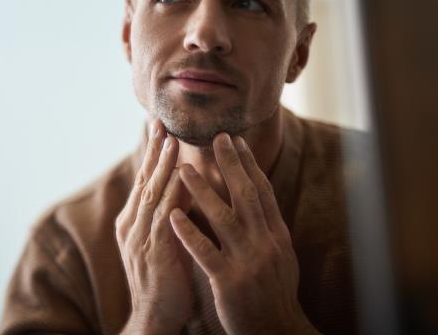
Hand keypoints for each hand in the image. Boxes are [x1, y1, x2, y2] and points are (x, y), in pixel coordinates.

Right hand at [115, 120, 191, 334]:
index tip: (161, 128)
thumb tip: (188, 185)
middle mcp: (132, 224)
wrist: (155, 316)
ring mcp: (139, 237)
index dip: (153, 154)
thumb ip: (171, 212)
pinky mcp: (152, 250)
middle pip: (144, 179)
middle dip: (154, 150)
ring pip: (151, 193)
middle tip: (160, 122)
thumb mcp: (165, 238)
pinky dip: (171, 194)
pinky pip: (162, 216)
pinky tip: (180, 176)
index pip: (145, 180)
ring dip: (162, 166)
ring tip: (171, 141)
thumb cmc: (165, 277)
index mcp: (134, 220)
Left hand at [169, 133, 319, 334]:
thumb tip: (260, 197)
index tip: (236, 140)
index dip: (249, 164)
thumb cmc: (274, 292)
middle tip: (216, 138)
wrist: (277, 331)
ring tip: (183, 169)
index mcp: (277, 235)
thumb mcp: (280, 256)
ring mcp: (248, 261)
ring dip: (202, 191)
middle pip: (247, 195)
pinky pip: (205, 252)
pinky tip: (173, 215)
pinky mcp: (229, 282)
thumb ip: (268, 226)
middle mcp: (265, 243)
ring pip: (224, 218)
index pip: (262, 192)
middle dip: (231, 165)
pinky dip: (189, 232)